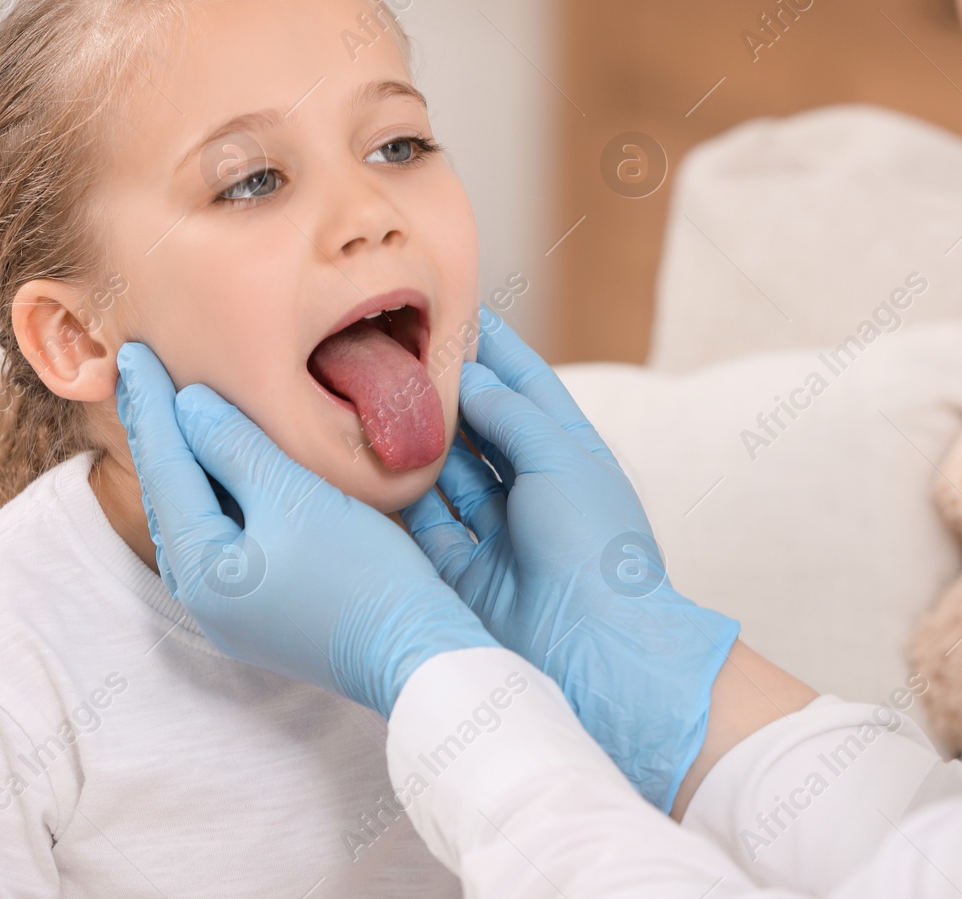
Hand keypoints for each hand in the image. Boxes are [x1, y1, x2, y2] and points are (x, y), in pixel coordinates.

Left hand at [115, 342, 494, 718]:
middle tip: (139, 370)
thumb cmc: (363, 575)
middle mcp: (201, 597)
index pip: (164, 468)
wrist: (416, 653)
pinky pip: (223, 535)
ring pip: (194, 515)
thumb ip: (236, 446)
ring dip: (185, 459)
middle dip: (158, 431)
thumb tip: (190, 405)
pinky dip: (217, 490)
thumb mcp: (296, 495)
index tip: (133, 354)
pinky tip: (224, 460)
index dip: (151, 405)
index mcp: (200, 569)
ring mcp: (230, 609)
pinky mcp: (260, 609)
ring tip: (174, 405)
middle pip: (170, 495)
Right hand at [401, 308, 740, 810]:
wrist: (595, 653)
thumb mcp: (562, 459)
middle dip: (439, 389)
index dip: (490, 346)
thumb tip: (467, 377)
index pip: (525, 385)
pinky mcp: (458, 571)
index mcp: (569, 455)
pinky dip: (396, 492)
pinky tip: (365, 456)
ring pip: (443, 470)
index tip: (450, 307)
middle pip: (477, 426)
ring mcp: (493, 531)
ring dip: (413, 436)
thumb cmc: (596, 548)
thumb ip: (509, 412)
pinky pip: (420, 522)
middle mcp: (530, 489)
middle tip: (390, 347)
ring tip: (371, 391)